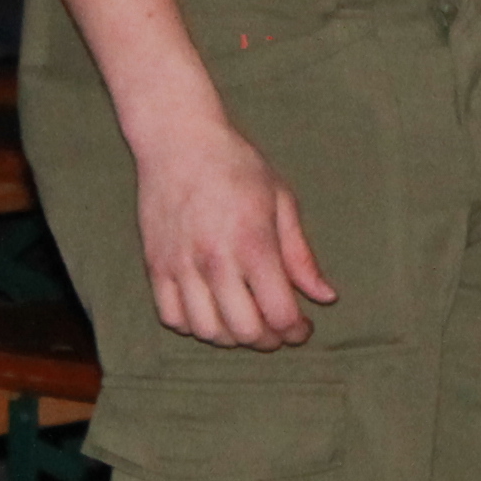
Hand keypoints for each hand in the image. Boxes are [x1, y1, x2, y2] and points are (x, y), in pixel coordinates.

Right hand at [131, 109, 337, 348]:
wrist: (179, 140)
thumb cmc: (237, 165)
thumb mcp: (281, 201)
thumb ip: (301, 256)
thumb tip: (326, 298)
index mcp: (253, 244)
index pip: (279, 313)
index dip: (296, 331)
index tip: (303, 329)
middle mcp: (215, 260)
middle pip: (244, 331)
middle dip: (268, 340)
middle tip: (277, 329)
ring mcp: (180, 266)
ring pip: (207, 331)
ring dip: (232, 337)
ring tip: (246, 322)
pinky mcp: (155, 266)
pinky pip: (172, 317)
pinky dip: (193, 326)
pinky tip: (210, 312)